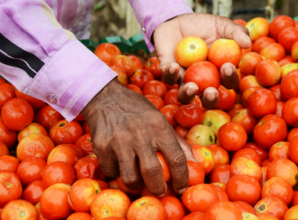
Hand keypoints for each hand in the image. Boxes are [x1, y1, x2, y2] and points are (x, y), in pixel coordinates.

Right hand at [81, 79, 195, 194]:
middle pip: (152, 172)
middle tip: (159, 191)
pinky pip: (112, 172)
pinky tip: (121, 165)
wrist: (106, 97)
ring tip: (139, 181)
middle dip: (158, 189)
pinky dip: (118, 174)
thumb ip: (177, 142)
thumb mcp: (160, 120)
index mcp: (159, 127)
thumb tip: (195, 163)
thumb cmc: (138, 112)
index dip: (182, 178)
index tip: (181, 189)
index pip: (176, 158)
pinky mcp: (101, 146)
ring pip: (130, 178)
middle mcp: (139, 134)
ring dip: (136, 185)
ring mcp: (119, 141)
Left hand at [154, 13, 250, 107]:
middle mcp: (203, 81)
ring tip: (192, 87)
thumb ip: (236, 32)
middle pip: (208, 98)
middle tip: (211, 92)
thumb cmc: (203, 25)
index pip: (228, 81)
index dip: (229, 78)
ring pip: (185, 96)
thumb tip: (247, 43)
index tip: (227, 67)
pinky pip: (169, 78)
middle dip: (210, 99)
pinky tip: (174, 66)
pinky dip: (171, 74)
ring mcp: (184, 79)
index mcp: (219, 72)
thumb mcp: (222, 25)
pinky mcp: (168, 73)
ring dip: (188, 95)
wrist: (178, 20)